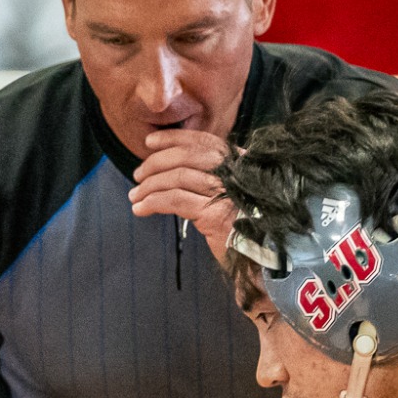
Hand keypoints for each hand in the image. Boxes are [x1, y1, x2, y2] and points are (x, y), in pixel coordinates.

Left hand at [128, 129, 237, 258]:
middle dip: (156, 163)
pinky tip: (141, 209)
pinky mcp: (214, 215)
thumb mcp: (230, 196)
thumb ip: (210, 178)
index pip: (203, 141)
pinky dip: (153, 202)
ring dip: (149, 186)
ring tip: (135, 196)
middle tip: (138, 175)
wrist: (262, 259)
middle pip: (187, 155)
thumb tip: (169, 167)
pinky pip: (175, 200)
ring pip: (177, 177)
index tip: (149, 142)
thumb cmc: (243, 230)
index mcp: (240, 163)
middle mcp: (235, 173)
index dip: (173, 138)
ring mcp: (226, 193)